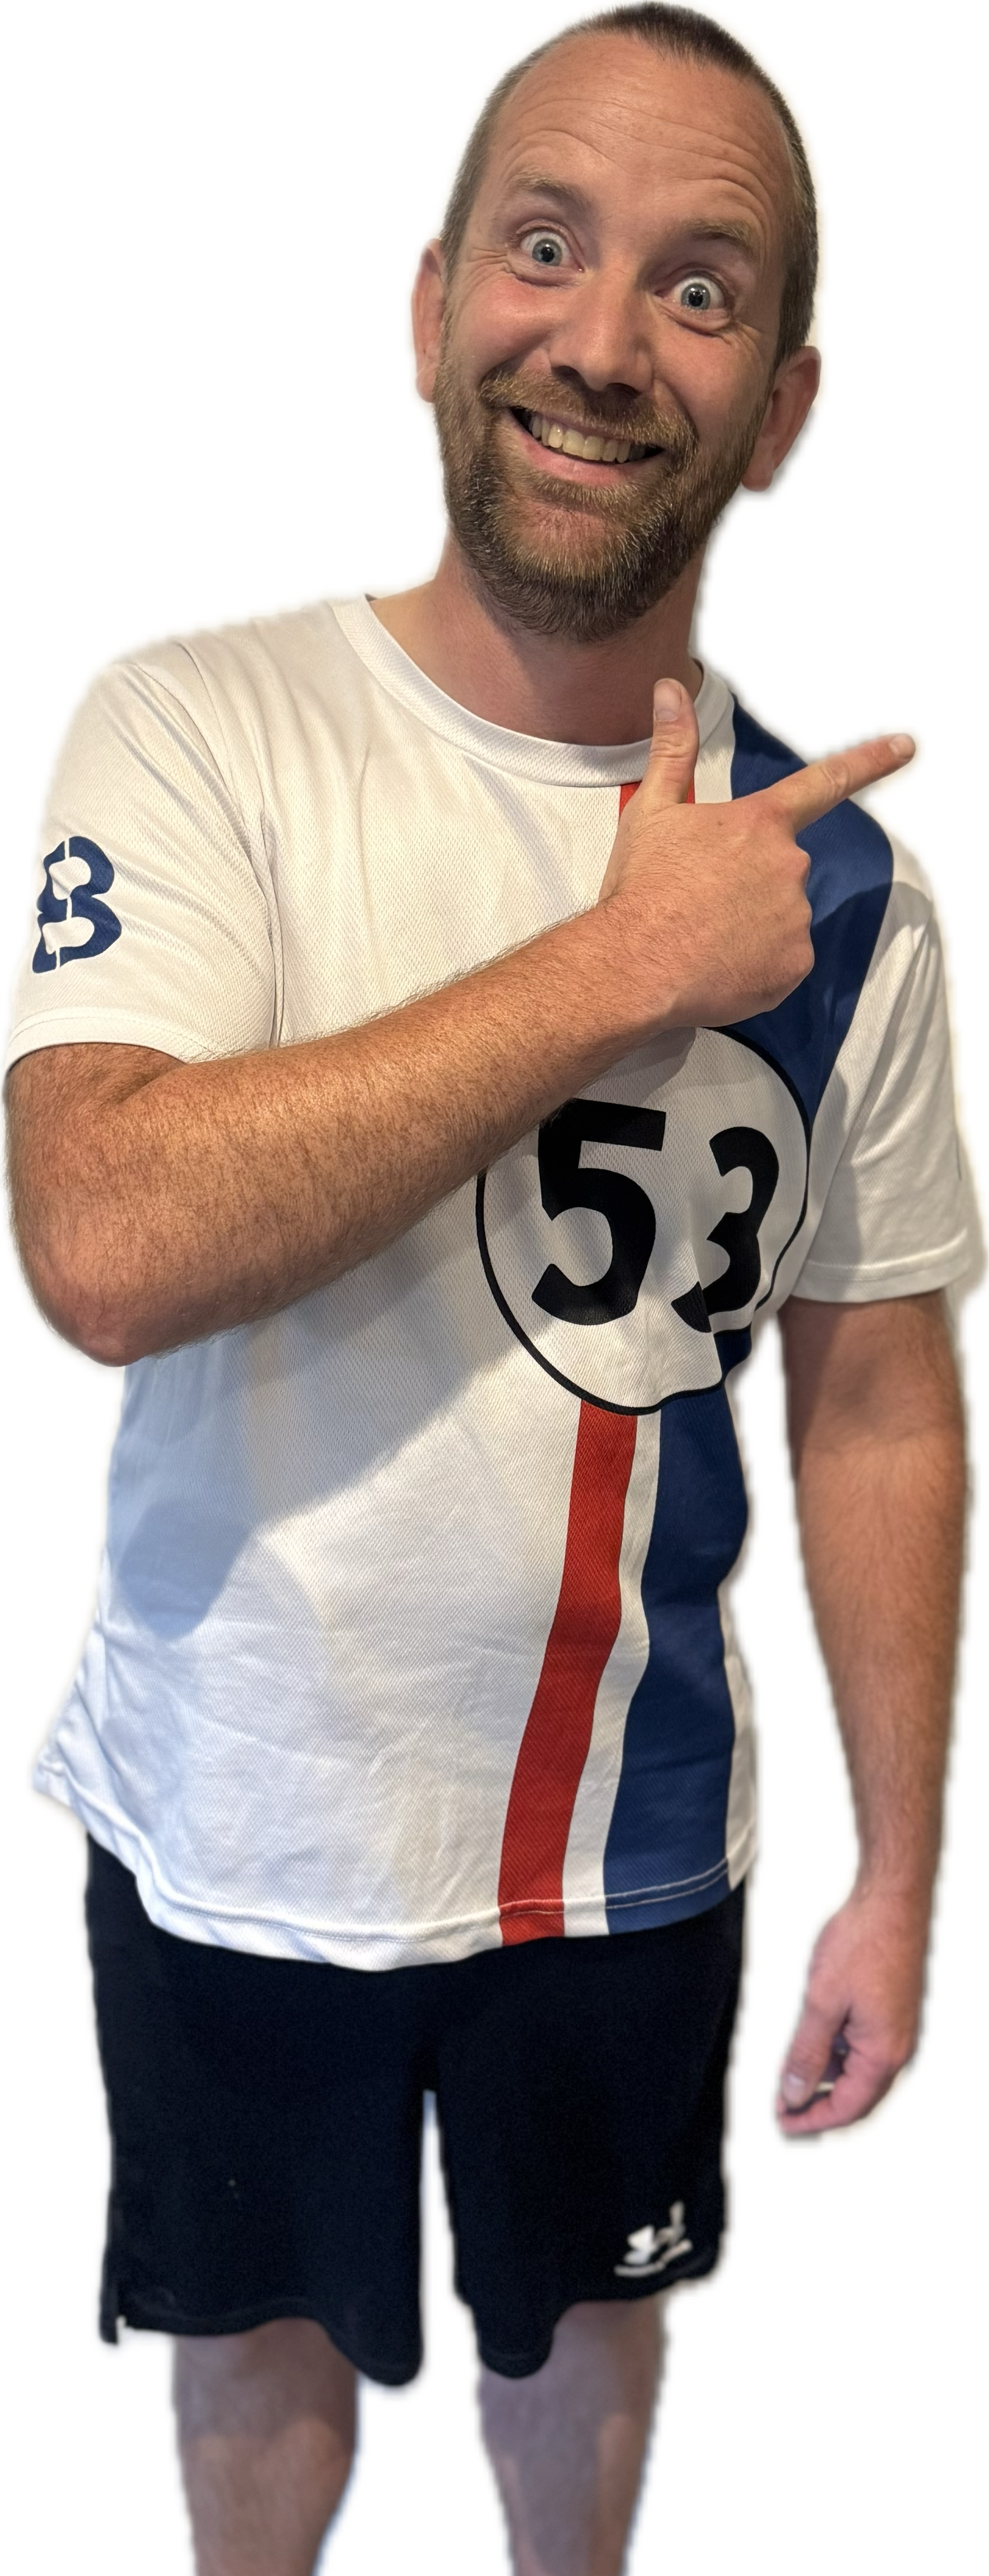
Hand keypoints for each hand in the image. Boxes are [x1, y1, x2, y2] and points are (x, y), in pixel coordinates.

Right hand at [596, 679, 913, 1034]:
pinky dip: (757, 965)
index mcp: (760, 822)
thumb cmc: (641, 888)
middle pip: (782, 868)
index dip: (869, 761)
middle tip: (700, 900)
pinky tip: (719, 967)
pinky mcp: (794, 965)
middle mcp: (790, 865)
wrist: (635, 967)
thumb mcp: (650, 811)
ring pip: (781, 917)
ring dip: (751, 926)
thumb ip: (672, 749)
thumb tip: (670, 689)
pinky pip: (782, 961)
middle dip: (750, 882)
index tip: (907, 744)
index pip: (825, 782)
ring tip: (702, 938)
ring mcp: (796, 917)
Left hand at [767, 1884, 930, 2137]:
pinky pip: (857, 2042)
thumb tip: (798, 2093)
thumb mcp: (822, 2002)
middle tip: (779, 2098)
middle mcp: (894, 2047)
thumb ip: (809, 2053)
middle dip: (814, 2096)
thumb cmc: (860, 1947)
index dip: (814, 2118)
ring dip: (817, 2067)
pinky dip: (830, 2045)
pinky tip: (803, 2037)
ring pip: (852, 2064)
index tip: (783, 2121)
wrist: (891, 1902)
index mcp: (883, 2054)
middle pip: (853, 2091)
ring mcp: (893, 2028)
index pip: (848, 2106)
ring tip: (780, 2063)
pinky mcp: (887, 2009)